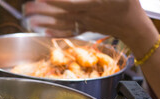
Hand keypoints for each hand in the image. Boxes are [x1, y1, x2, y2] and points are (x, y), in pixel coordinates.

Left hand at [22, 0, 159, 58]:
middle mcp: (86, 16)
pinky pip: (69, 32)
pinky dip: (56, 33)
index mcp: (93, 5)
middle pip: (60, 14)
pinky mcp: (86, 29)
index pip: (69, 3)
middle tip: (26, 7)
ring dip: (45, 22)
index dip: (54, 1)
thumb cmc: (128, 4)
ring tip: (30, 20)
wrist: (133, 26)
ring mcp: (85, 24)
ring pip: (62, 23)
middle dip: (42, 11)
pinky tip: (45, 33)